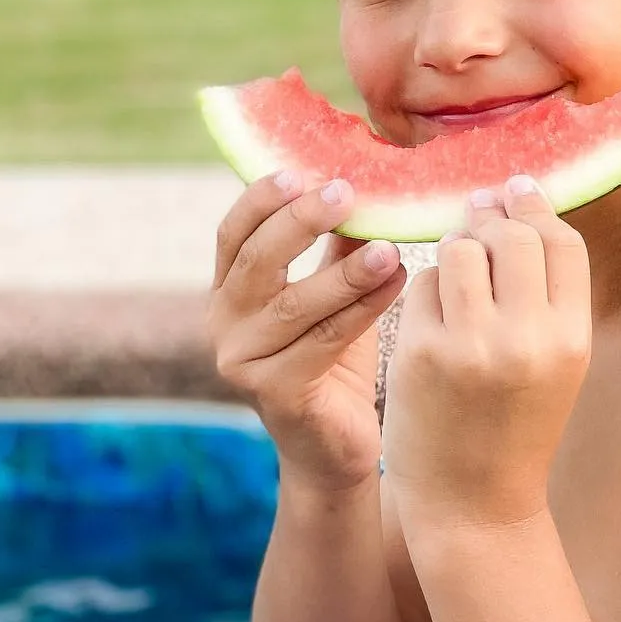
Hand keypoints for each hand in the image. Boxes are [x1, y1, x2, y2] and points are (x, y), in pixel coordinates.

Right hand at [209, 172, 406, 490]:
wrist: (335, 450)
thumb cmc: (335, 366)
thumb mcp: (332, 297)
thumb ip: (336, 248)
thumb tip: (364, 185)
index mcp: (228, 294)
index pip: (232, 235)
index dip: (262, 199)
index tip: (302, 171)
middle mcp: (223, 325)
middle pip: (256, 260)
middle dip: (301, 222)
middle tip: (347, 193)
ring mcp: (242, 362)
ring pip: (297, 303)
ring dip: (346, 269)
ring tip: (389, 245)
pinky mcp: (274, 392)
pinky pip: (325, 340)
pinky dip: (363, 308)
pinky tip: (398, 282)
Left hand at [385, 176, 590, 533]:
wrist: (475, 504)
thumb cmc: (517, 428)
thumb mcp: (557, 365)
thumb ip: (548, 297)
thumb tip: (519, 208)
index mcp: (572, 339)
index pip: (561, 242)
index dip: (537, 209)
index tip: (517, 193)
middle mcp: (526, 338)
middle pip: (511, 235)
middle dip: (493, 218)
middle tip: (480, 216)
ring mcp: (470, 344)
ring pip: (459, 248)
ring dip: (456, 246)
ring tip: (456, 264)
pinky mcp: (420, 354)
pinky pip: (421, 286)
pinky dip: (426, 288)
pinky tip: (433, 310)